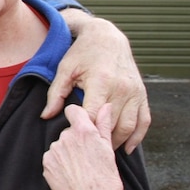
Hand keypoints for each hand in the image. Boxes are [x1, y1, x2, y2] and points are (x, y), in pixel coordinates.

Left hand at [42, 104, 123, 189]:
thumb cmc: (105, 179)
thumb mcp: (109, 150)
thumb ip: (103, 125)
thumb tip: (105, 107)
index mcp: (84, 131)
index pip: (73, 110)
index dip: (77, 116)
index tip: (81, 123)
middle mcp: (66, 137)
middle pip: (68, 130)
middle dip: (75, 139)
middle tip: (86, 156)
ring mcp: (54, 150)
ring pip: (60, 145)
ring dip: (67, 152)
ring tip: (79, 168)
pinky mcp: (47, 163)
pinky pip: (52, 158)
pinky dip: (59, 164)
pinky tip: (70, 174)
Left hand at [43, 10, 149, 153]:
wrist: (107, 37)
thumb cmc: (82, 53)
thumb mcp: (65, 70)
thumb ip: (55, 94)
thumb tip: (46, 116)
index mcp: (101, 82)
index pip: (92, 116)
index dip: (82, 130)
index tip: (72, 138)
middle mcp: (121, 89)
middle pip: (111, 125)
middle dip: (98, 140)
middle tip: (85, 151)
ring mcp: (134, 92)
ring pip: (129, 126)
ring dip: (117, 142)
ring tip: (102, 151)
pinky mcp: (142, 94)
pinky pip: (144, 120)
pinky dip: (138, 137)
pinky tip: (127, 148)